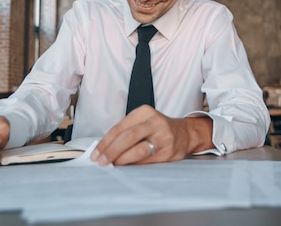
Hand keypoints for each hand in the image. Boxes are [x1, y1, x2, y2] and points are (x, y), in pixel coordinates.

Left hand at [90, 105, 212, 165]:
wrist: (184, 134)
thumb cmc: (157, 129)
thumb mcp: (142, 121)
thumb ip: (125, 131)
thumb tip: (104, 149)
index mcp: (145, 112)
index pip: (120, 127)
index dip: (105, 142)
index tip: (96, 153)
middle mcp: (155, 123)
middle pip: (128, 137)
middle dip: (112, 151)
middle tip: (102, 161)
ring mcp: (163, 138)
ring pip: (138, 151)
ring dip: (122, 160)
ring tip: (113, 165)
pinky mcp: (168, 153)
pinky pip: (147, 161)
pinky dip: (134, 165)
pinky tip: (127, 167)